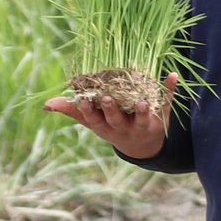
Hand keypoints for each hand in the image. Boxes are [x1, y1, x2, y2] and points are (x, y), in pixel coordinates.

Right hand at [43, 79, 174, 159]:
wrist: (143, 144)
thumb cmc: (112, 126)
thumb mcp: (92, 121)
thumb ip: (73, 111)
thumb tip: (47, 104)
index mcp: (105, 126)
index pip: (95, 120)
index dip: (90, 111)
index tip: (85, 100)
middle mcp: (123, 127)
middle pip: (116, 121)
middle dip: (112, 111)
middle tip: (108, 99)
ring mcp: (142, 124)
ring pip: (141, 119)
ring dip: (141, 110)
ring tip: (142, 101)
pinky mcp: (160, 117)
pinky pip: (166, 104)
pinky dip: (170, 90)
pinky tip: (172, 76)